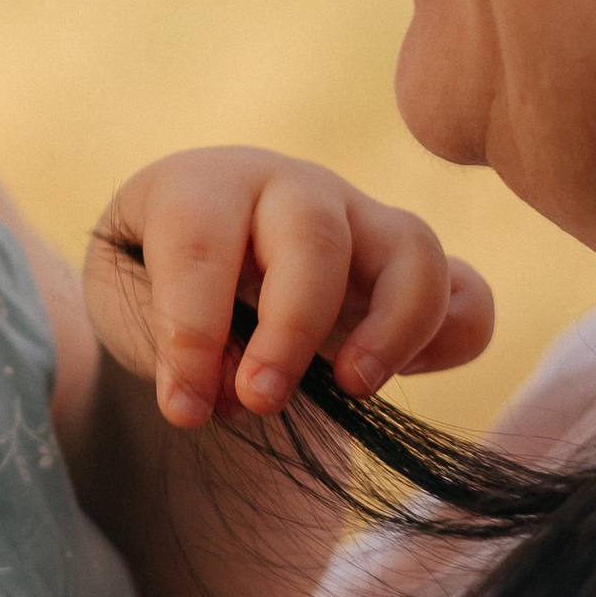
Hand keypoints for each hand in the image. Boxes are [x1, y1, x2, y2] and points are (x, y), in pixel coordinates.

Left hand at [90, 149, 494, 430]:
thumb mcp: (129, 306)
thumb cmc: (148, 283)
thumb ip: (169, 342)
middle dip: (290, 330)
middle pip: (314, 238)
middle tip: (261, 402)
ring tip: (353, 389)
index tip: (184, 410)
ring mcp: (359, 219)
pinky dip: (450, 337)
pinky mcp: (406, 266)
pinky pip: (466, 292)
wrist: (181, 266)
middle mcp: (289, 189)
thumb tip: (237, 390)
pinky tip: (399, 378)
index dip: (193, 333)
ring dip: (392, 327)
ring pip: (411, 249)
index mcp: (203, 187)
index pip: (200, 244)